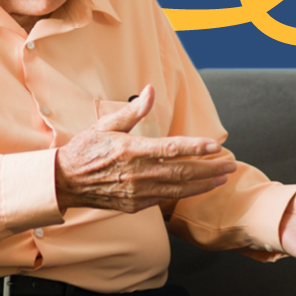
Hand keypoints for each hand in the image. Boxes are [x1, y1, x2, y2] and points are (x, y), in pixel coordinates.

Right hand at [55, 85, 235, 212]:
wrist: (64, 182)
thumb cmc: (86, 149)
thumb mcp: (106, 124)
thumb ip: (133, 110)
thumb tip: (150, 91)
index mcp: (131, 150)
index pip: (171, 148)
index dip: (196, 147)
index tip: (216, 145)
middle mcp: (136, 173)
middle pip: (182, 171)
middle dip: (210, 168)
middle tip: (231, 163)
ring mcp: (137, 192)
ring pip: (178, 188)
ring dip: (204, 183)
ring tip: (223, 176)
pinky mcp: (135, 205)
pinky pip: (166, 198)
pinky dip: (186, 193)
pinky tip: (201, 187)